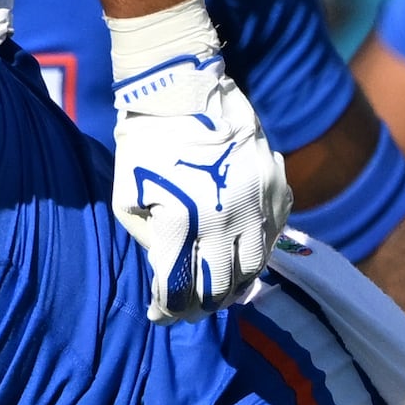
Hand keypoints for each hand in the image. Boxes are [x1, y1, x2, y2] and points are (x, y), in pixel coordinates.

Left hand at [111, 44, 288, 323]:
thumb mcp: (128, 200)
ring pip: (255, 267)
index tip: (161, 314)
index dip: (169, 311)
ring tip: (215, 283)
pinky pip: (274, 235)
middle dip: (201, 304)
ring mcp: (257, 203)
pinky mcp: (276, 187)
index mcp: (183, 225)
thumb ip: (151, 243)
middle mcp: (226, 219)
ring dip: (233, 281)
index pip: (180, 292)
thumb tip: (170, 273)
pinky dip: (256, 250)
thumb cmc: (144, 146)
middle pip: (222, 288)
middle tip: (188, 307)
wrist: (183, 90)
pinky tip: (238, 249)